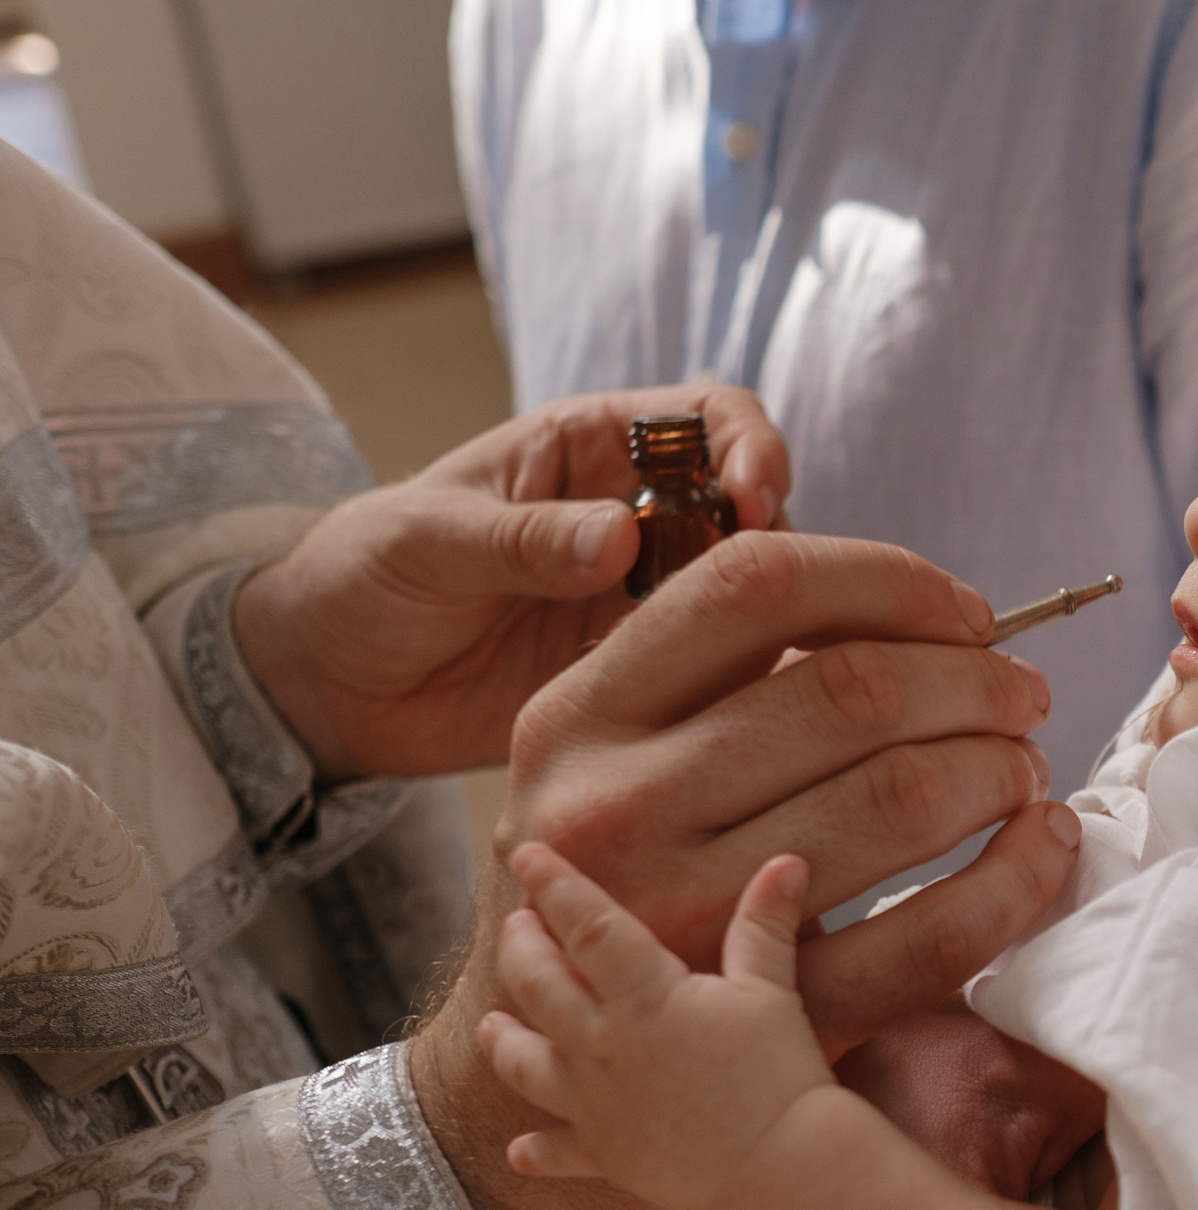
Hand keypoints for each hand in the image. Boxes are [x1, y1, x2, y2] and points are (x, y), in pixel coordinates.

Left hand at [235, 384, 789, 781]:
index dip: (749, 445)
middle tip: (762, 597)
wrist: (325, 686)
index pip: (707, 418)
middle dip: (776, 545)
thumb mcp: (425, 542)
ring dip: (769, 621)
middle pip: (753, 512)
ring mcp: (643, 602)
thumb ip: (521, 540)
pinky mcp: (641, 676)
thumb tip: (619, 538)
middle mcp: (635, 519)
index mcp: (586, 450)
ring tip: (756, 659)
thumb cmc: (360, 578)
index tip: (752, 499)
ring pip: (751, 597)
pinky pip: (716, 672)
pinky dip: (742, 684)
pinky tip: (740, 707)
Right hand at [406, 528, 1080, 1209]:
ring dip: (998, 768)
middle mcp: (615, 807)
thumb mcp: (616, 750)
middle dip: (973, 681)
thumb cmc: (625, 870)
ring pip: (901, 800)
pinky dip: (1017, 877)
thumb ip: (724, 667)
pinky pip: (934, 933)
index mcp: (579, 714)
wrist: (567, 1056)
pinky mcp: (770, 1013)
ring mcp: (687, 919)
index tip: (966, 612)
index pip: (755, 587)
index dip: (890, 581)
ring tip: (1024, 767)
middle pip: (851, 692)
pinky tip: (1042, 845)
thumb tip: (914, 604)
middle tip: (1022, 696)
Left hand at [481, 842, 832, 1209]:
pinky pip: (557, 1153)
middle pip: (539, 984)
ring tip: (490, 1024)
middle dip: (521, 947)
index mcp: (643, 995)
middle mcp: (601, 1044)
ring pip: (525, 1063)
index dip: (554, 883)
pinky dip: (537, 1150)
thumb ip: (767, 924)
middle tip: (516, 924)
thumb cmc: (779, 1076)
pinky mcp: (603, 1155)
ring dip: (503, 1041)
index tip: (526, 853)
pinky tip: (519, 1149)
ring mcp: (593, 1103)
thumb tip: (787, 860)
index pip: (585, 923)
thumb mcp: (773, 992)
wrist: (773, 1172)